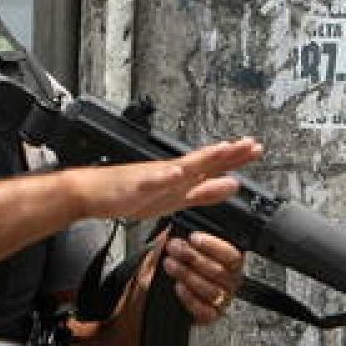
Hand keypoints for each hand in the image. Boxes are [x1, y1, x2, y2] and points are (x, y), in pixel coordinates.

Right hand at [76, 138, 262, 222]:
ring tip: (222, 150)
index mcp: (179, 179)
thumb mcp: (173, 201)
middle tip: (251, 144)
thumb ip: (203, 194)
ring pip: (182, 167)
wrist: (90, 193)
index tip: (256, 149)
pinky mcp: (135, 186)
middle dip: (228, 154)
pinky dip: (165, 177)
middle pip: (204, 161)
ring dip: (202, 158)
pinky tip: (176, 173)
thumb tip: (231, 186)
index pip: (212, 166)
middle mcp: (169, 174)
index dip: (235, 159)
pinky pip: (152, 182)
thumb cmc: (128, 195)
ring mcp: (153, 178)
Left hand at [142, 230, 244, 325]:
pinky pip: (205, 310)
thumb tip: (179, 225)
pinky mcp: (209, 315)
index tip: (194, 237)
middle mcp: (229, 281)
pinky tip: (178, 287)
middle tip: (174, 249)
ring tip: (170, 265)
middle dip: (194, 258)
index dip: (214, 245)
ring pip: (213, 290)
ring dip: (188, 275)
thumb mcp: (173, 245)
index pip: (232, 254)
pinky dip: (190, 298)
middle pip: (220, 271)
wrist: (152, 290)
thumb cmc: (169, 265)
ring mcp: (221, 300)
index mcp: (228, 261)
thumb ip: (179, 235)